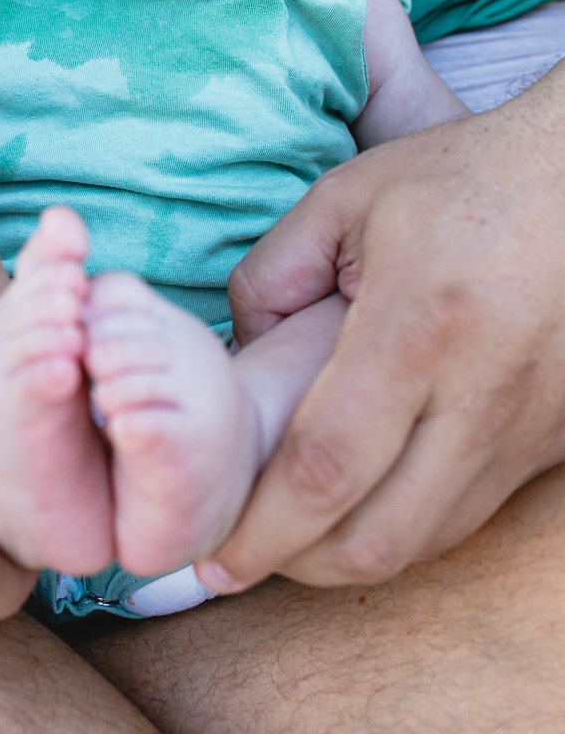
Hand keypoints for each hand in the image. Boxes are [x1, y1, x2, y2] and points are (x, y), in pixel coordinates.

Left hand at [197, 66, 564, 591]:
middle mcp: (481, 393)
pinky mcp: (554, 440)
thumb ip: (272, 274)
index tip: (213, 555)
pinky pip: (469, 513)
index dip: (262, 527)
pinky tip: (366, 499)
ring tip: (294, 534)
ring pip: (427, 540)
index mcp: (417, 325)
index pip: (326, 465)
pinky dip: (406, 525)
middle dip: (296, 566)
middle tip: (243, 555)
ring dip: (350, 554)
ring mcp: (527, 428)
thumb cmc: (459, 179)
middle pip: (379, 535)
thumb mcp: (345, 199)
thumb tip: (237, 355)